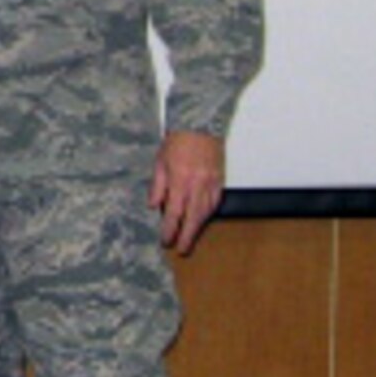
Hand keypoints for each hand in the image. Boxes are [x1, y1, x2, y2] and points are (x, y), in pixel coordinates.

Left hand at [151, 129, 225, 255]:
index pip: (174, 212)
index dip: (170, 229)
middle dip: (187, 236)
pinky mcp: (220, 181)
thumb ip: (157, 186)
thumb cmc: (176, 143)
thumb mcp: (159, 162)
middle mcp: (197, 185)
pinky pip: (215, 202)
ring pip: (206, 212)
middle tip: (182, 250)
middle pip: (193, 217)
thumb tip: (155, 207)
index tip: (165, 241)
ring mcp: (211, 184)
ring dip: (198, 228)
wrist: (201, 126)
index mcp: (179, 180)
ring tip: (190, 240)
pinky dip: (209, 214)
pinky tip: (203, 220)